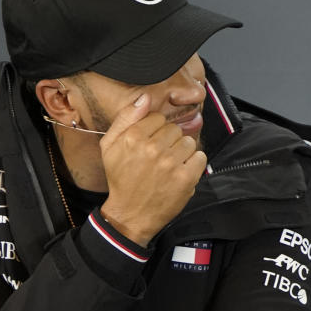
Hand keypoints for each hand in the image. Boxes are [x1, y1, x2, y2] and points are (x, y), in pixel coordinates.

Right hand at [98, 94, 206, 245]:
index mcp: (132, 137)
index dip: (155, 131)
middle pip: (174, 129)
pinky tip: (180, 172)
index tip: (150, 144)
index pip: (158, 118)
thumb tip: (144, 97)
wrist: (131, 213)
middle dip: (169, 141)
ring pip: (188, 141)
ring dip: (182, 152)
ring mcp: (171, 163)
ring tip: (169, 166)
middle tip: (159, 158)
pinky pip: (200, 157)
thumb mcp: (110, 146)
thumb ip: (126, 118)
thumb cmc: (121, 178)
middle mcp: (152, 148)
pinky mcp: (186, 177)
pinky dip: (193, 164)